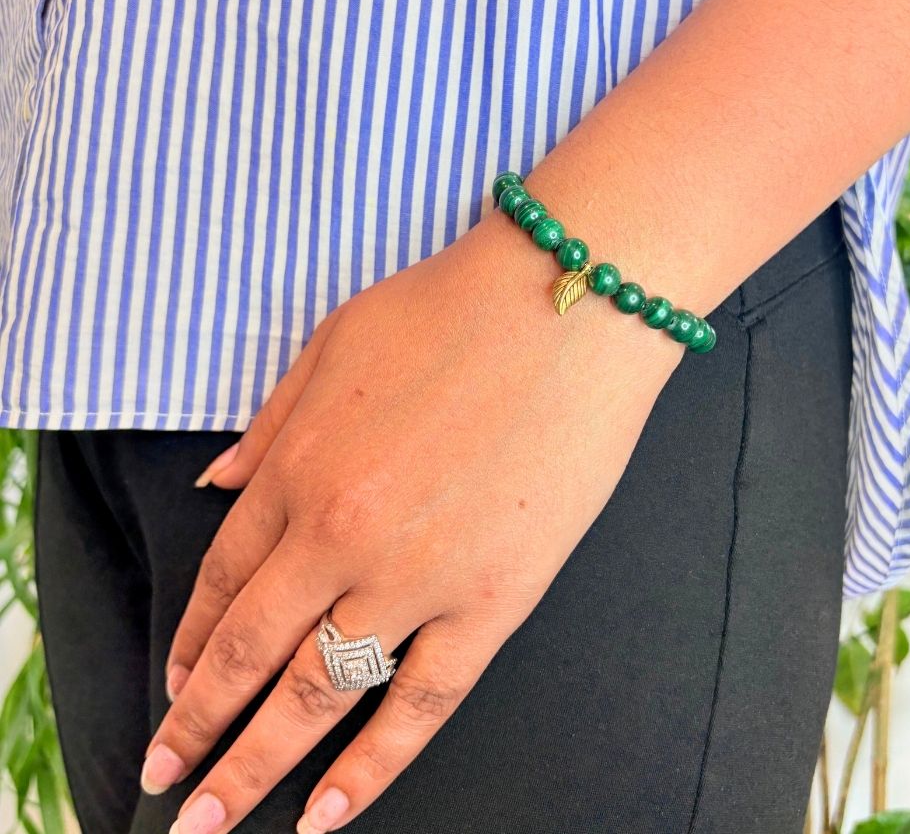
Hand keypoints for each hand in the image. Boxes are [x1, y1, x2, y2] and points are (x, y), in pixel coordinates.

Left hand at [142, 207, 681, 832]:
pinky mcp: (492, 601)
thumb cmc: (452, 309)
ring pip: (318, 696)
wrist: (565, 307)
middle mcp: (339, 536)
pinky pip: (421, 705)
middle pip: (249, 656)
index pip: (222, 581)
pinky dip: (372, 768)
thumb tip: (218, 484)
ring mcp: (415, 577)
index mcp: (297, 467)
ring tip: (212, 821)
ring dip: (256, 768)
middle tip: (164, 783)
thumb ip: (269, 422)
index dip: (192, 645)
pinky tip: (330, 812)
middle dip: (198, 732)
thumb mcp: (333, 342)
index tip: (177, 689)